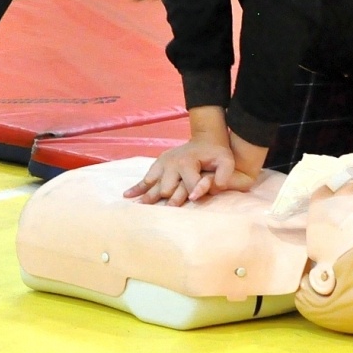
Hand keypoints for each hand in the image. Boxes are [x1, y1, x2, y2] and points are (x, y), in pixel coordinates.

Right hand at [124, 137, 258, 205]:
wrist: (205, 139)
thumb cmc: (216, 153)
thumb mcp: (226, 161)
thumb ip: (224, 174)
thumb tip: (214, 188)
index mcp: (188, 162)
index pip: (189, 184)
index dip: (194, 193)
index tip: (194, 199)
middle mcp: (172, 164)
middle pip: (166, 188)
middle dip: (167, 201)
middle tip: (164, 213)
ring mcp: (163, 164)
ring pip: (153, 185)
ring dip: (147, 198)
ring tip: (138, 209)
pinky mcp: (158, 165)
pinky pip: (146, 178)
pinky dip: (137, 188)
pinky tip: (127, 196)